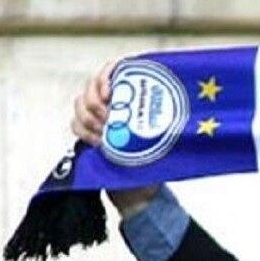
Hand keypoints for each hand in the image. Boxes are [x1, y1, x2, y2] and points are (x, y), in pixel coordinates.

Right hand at [70, 59, 162, 217]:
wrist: (141, 191)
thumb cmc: (159, 162)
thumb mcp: (168, 140)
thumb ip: (165, 125)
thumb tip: (183, 112)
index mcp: (135, 96)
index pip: (115, 69)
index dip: (108, 74)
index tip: (109, 91)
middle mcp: (116, 101)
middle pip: (93, 86)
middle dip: (95, 101)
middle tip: (108, 118)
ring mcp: (100, 116)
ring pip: (81, 103)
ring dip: (89, 117)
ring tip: (103, 134)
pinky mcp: (88, 132)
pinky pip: (76, 123)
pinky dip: (83, 131)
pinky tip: (97, 143)